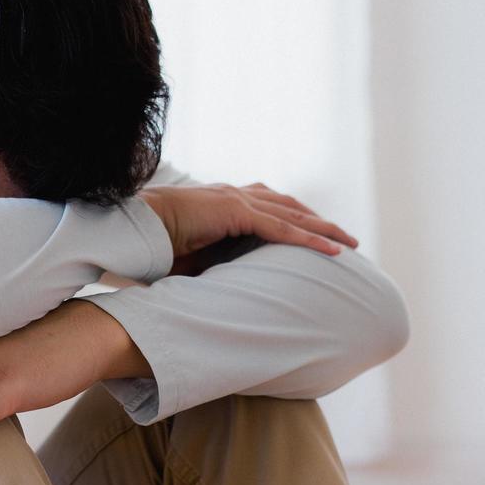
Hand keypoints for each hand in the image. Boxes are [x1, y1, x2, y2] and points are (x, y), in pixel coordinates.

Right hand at [139, 181, 357, 260]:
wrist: (136, 228)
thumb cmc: (156, 245)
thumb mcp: (192, 256)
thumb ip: (213, 264)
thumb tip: (224, 289)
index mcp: (225, 202)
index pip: (270, 206)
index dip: (296, 218)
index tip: (317, 233)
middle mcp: (235, 195)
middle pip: (290, 206)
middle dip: (319, 222)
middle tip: (345, 239)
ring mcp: (237, 200)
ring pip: (293, 215)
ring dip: (324, 229)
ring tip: (349, 244)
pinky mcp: (236, 211)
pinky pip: (282, 228)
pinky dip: (309, 239)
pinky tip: (331, 251)